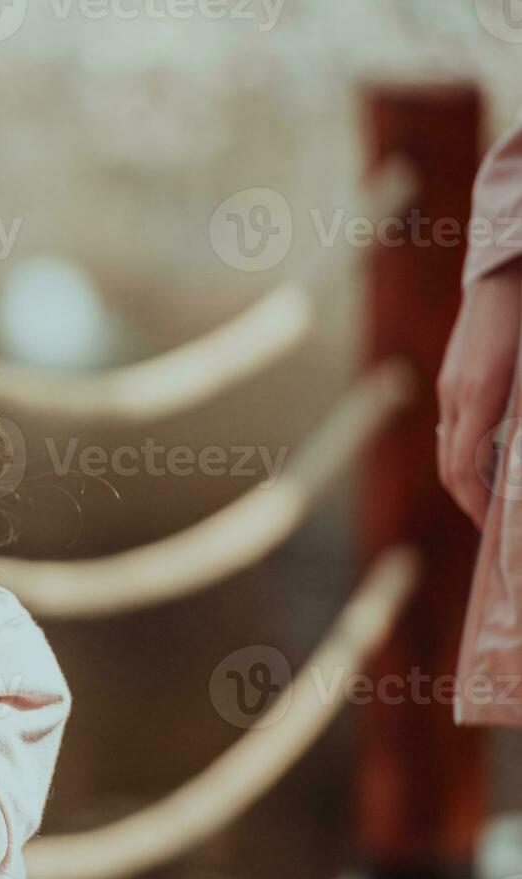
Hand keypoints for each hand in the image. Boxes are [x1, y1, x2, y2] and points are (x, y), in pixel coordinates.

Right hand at [439, 259, 521, 527]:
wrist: (515, 256)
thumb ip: (520, 418)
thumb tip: (516, 457)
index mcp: (481, 393)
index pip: (468, 472)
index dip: (482, 509)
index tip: (499, 535)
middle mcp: (459, 393)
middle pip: (453, 467)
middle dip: (472, 503)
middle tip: (495, 529)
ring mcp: (453, 383)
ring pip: (451, 447)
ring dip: (467, 479)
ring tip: (491, 500)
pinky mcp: (456, 374)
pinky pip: (455, 425)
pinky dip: (467, 451)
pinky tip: (487, 456)